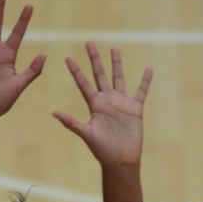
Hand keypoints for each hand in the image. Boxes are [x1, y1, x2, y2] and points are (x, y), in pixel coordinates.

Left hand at [53, 42, 152, 166]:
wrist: (121, 159)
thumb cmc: (102, 150)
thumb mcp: (86, 134)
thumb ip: (71, 122)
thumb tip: (53, 113)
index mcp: (94, 105)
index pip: (83, 83)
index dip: (76, 71)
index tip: (67, 58)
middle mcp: (106, 100)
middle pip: (100, 74)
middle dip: (94, 59)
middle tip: (89, 42)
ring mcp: (121, 103)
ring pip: (118, 78)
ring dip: (116, 64)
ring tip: (114, 48)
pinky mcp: (135, 108)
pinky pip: (141, 91)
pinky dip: (145, 81)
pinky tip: (148, 69)